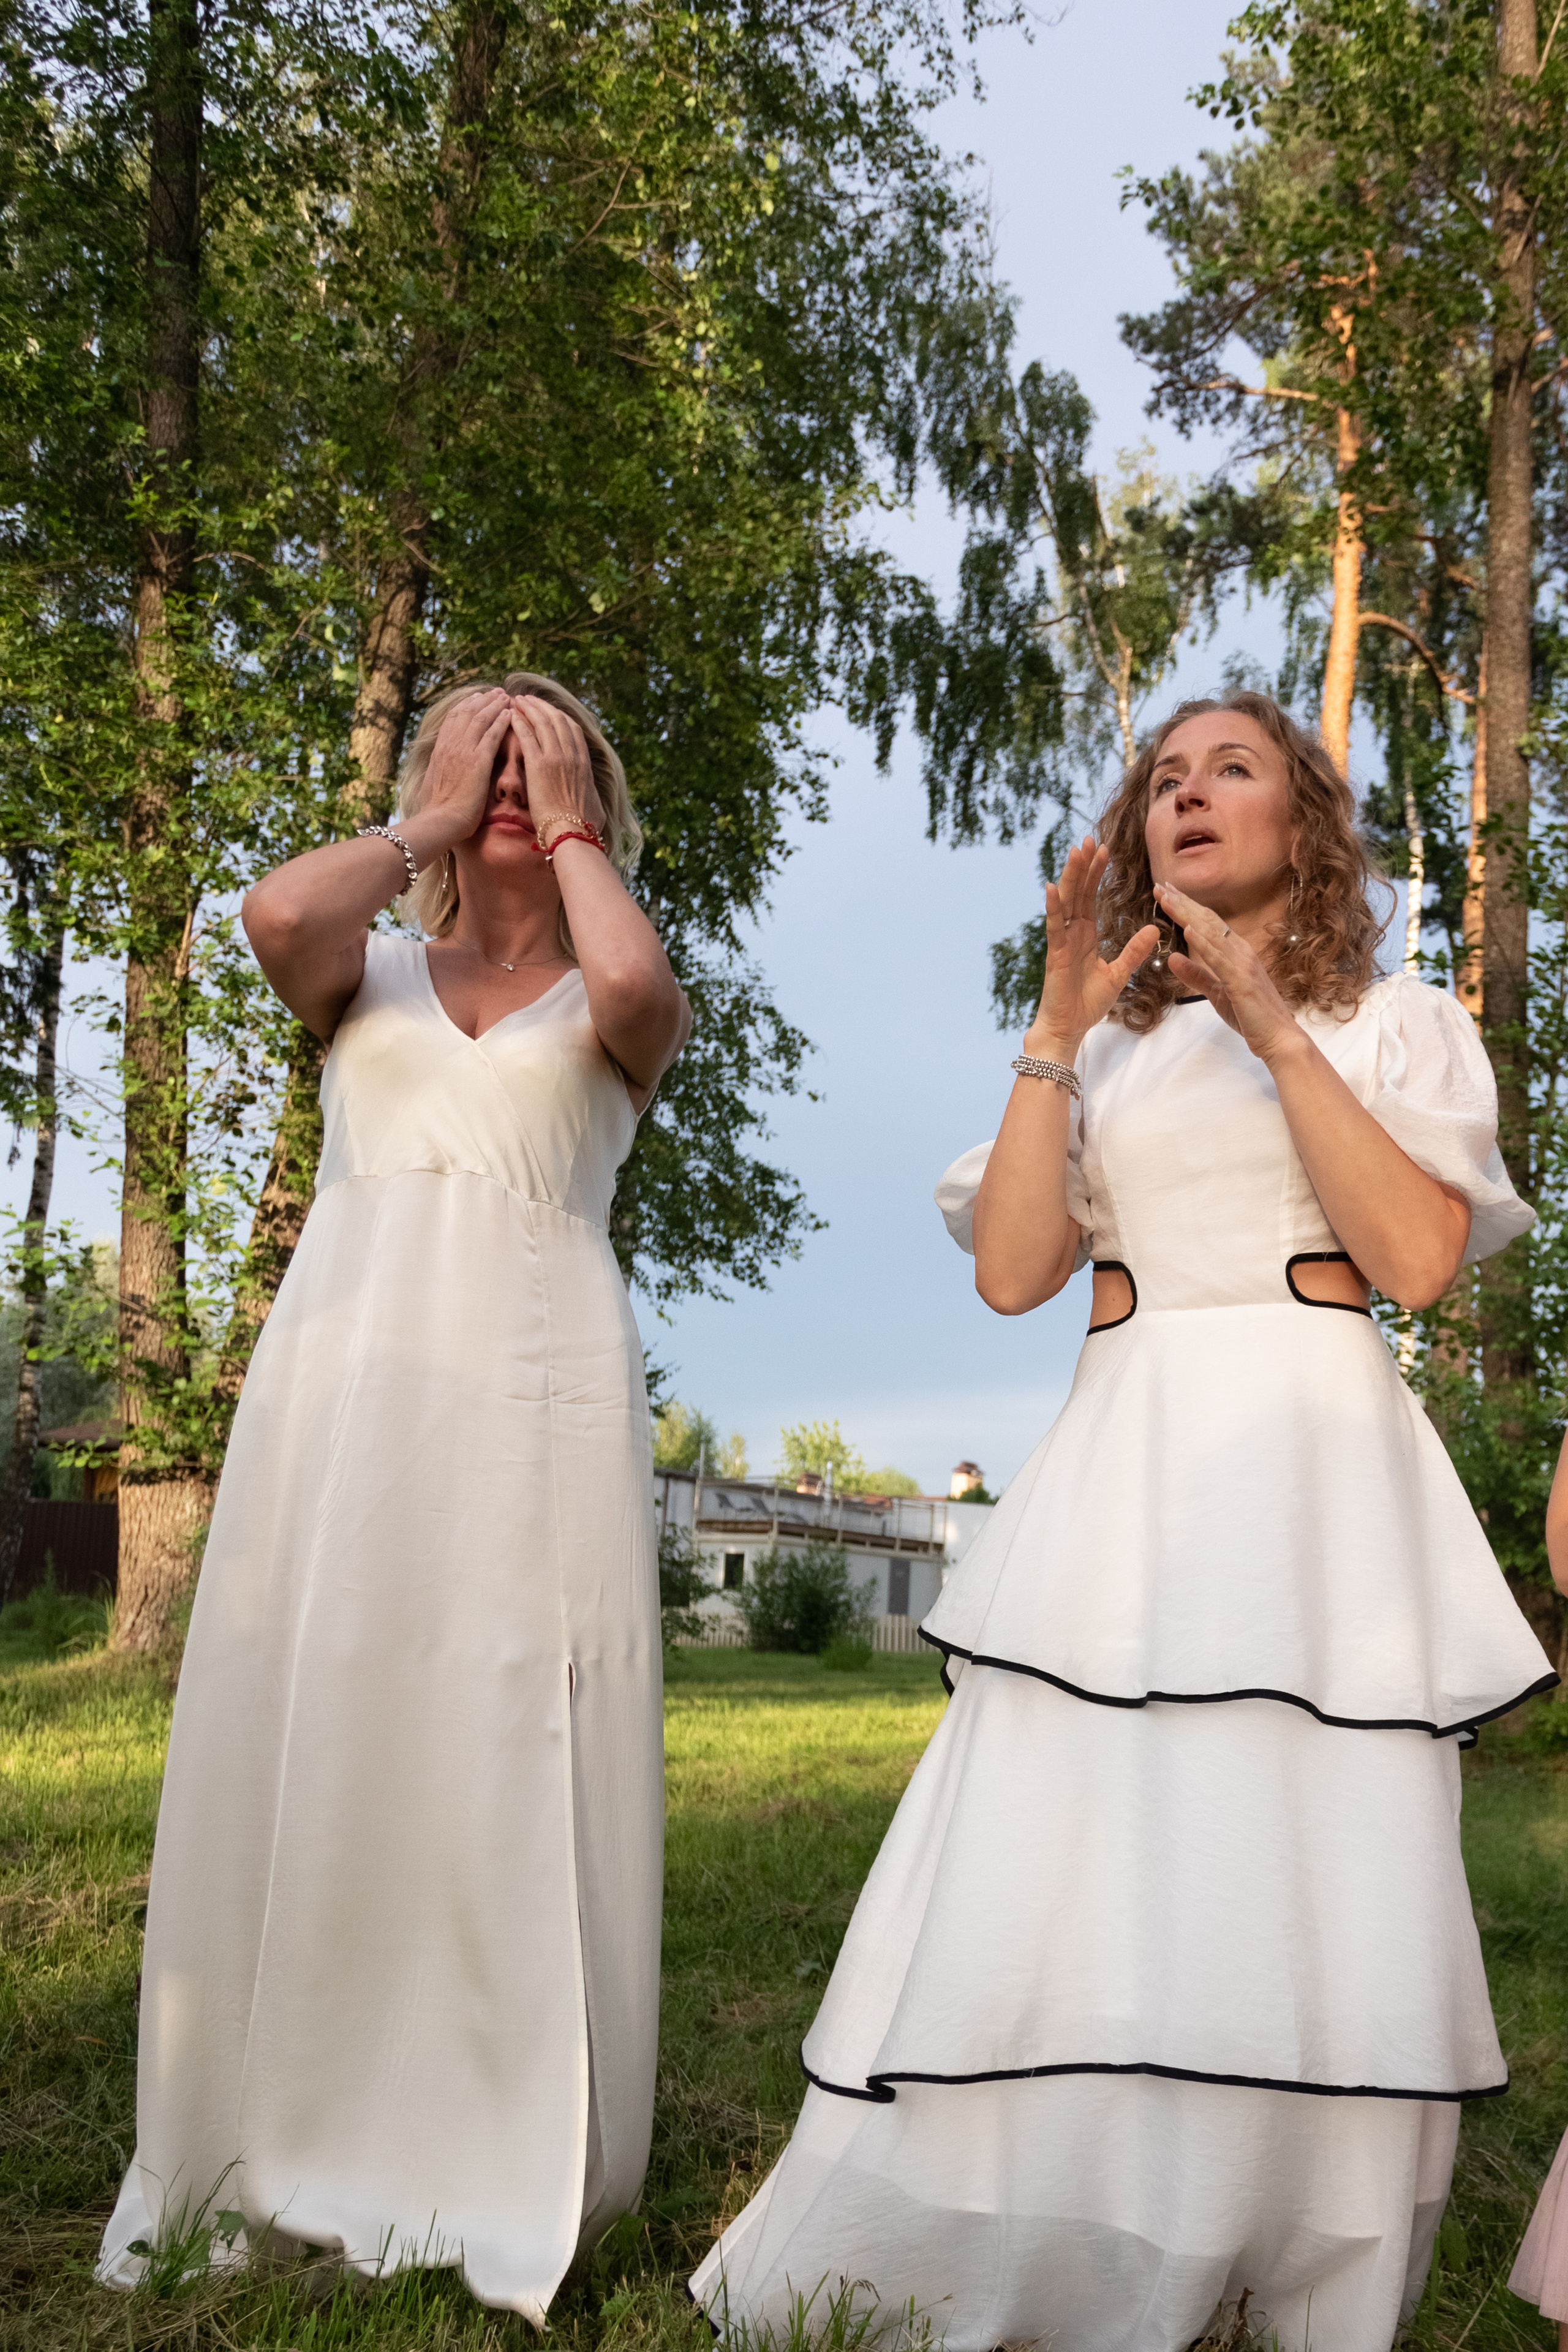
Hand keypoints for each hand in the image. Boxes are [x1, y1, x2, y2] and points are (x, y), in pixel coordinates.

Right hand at [415, 688, 513, 850]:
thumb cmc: (439, 809)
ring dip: (494, 705)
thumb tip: (441, 765)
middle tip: (497, 692)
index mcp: (441, 749)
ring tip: (507, 697)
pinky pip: (492, 734)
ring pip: (481, 718)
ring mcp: (464, 751)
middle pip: (468, 712)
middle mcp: (451, 745)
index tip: (478, 697)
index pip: (454, 718)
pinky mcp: (478, 761)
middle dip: (483, 699)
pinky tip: (510, 714)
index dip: (467, 705)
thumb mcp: (435, 781)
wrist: (440, 820)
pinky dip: (501, 722)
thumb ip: (441, 768)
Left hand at [511, 697, 607, 842]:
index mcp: (583, 762)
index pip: (571, 728)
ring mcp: (555, 758)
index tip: (547, 709)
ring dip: (528, 708)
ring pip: (541, 722)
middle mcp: (571, 755)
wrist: (572, 833)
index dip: (558, 715)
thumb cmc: (582, 825)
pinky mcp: (538, 766)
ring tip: (516, 701)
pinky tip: (511, 716)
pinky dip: (519, 723)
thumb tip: (589, 796)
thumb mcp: (593, 803)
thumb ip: (588, 792)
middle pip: (556, 719)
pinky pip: (527, 736)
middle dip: (541, 705)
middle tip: (527, 698)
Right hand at [1026, 836, 1157, 1054]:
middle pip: (1078, 893)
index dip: (1096, 873)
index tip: (1104, 850)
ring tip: (1075, 851)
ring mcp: (1061, 942)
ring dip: (1070, 876)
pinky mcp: (1055, 955)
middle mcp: (1071, 934)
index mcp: (1085, 936)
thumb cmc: (1088, 1003)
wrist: (1069, 1028)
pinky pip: (1054, 927)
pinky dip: (1052, 907)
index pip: (1091, 897)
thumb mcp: (1119, 973)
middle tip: (1089, 838)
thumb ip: (1134, 950)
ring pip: (1066, 903)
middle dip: (1084, 866)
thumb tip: (1153, 927)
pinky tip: (1051, 887)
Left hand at [1155, 880, 1302, 1065]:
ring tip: (1167, 899)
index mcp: (1235, 952)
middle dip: (1183, 903)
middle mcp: (1241, 952)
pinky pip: (1220, 959)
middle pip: (1208, 921)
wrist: (1278, 1038)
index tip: (1166, 892)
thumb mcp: (1215, 991)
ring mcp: (1243, 965)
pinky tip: (1188, 930)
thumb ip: (1195, 974)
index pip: (1207, 924)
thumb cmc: (1251, 1015)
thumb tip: (1172, 957)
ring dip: (1188, 915)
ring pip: (1212, 934)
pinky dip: (1204, 943)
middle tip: (1161, 885)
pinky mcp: (1241, 982)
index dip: (1186, 907)